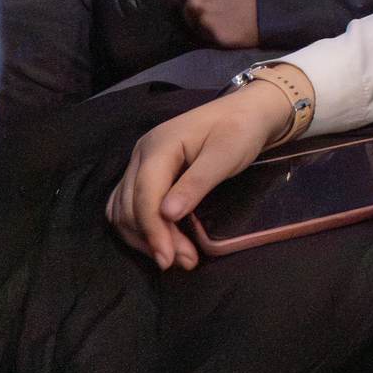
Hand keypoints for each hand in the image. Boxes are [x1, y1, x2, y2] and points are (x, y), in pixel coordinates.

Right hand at [106, 81, 295, 268]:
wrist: (248, 111)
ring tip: (176, 256)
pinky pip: (129, 204)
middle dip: (153, 238)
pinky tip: (161, 240)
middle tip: (183, 261)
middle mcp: (141, 154)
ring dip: (145, 236)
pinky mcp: (147, 171)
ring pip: (124, 208)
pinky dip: (141, 225)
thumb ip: (196, 183)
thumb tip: (167, 215)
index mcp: (159, 146)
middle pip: (130, 206)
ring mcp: (141, 162)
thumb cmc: (241, 129)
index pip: (144, 195)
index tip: (169, 259)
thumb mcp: (226, 155)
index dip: (153, 230)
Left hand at [175, 0, 264, 46]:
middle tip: (223, 4)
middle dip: (200, 7)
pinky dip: (224, 33)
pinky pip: (215, 38)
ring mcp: (205, 22)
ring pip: (199, 26)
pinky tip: (239, 25)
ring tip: (232, 15)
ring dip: (210, 22)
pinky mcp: (220, 39)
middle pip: (187, 10)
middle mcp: (193, 2)